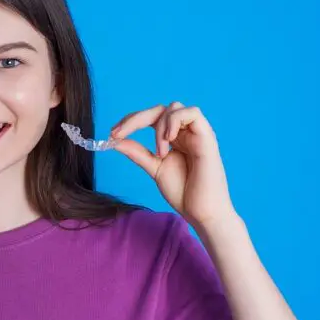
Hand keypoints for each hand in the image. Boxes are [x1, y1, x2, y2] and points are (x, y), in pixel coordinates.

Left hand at [109, 102, 236, 227]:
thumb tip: (114, 140)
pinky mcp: (207, 137)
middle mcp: (185, 132)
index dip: (130, 120)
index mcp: (174, 138)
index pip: (151, 117)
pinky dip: (175, 121)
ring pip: (174, 107)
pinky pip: (193, 113)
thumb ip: (137, 152)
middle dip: (136, 118)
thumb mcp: (154, 168)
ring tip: (160, 153)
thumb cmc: (183, 192)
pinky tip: (169, 140)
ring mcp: (197, 133)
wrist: (201, 212)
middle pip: (160, 109)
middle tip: (119, 134)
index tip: (112, 134)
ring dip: (159, 126)